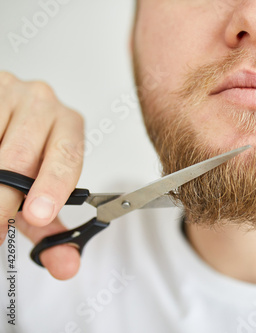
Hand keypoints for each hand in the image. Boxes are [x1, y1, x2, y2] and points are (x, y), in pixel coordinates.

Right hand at [0, 71, 84, 279]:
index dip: (51, 187)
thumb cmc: (22, 157)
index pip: (66, 157)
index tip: (36, 215)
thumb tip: (66, 266)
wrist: (2, 118)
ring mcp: (7, 88)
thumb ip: (52, 231)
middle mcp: (42, 102)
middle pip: (20, 156)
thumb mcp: (40, 192)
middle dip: (2, 200)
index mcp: (68, 124)